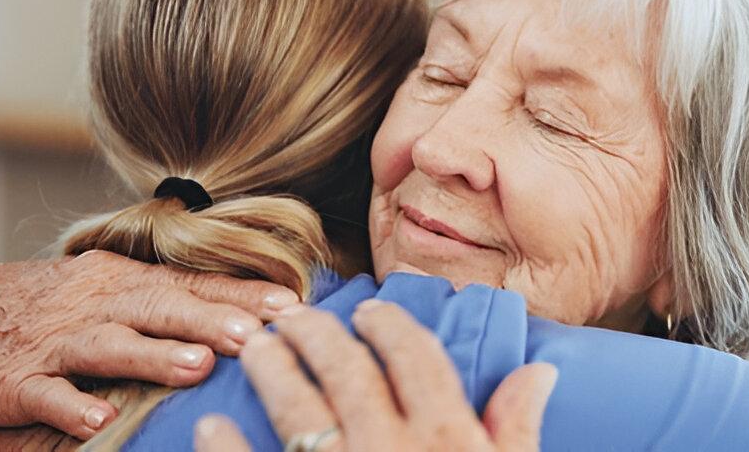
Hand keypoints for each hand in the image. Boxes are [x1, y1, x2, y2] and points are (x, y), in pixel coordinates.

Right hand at [0, 250, 299, 444]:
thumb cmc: (55, 308)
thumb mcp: (109, 290)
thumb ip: (170, 299)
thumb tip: (248, 310)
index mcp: (123, 282)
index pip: (192, 285)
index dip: (241, 296)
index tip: (292, 307)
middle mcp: (95, 305)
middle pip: (159, 309)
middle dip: (211, 321)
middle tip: (258, 337)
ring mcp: (54, 342)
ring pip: (108, 346)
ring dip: (152, 357)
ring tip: (196, 368)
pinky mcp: (16, 382)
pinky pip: (46, 395)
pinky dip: (70, 406)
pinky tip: (97, 421)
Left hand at [202, 300, 556, 451]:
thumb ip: (517, 428)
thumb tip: (538, 369)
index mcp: (447, 439)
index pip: (415, 358)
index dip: (390, 326)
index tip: (370, 311)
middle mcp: (391, 449)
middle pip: (347, 370)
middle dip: (318, 334)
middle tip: (294, 316)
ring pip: (297, 408)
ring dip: (272, 370)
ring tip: (256, 348)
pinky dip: (225, 448)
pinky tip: (210, 426)